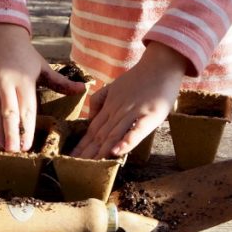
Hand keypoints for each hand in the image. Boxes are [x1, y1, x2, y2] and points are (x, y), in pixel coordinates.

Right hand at [0, 24, 84, 151]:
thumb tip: (85, 88)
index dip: (26, 128)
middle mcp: (6, 81)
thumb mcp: (44, 67)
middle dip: (11, 134)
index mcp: (24, 79)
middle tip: (13, 152)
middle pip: (8, 112)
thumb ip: (62, 82)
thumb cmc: (25, 55)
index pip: (26, 108)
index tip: (27, 146)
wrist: (1, 35)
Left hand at [71, 43, 185, 158]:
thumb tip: (89, 118)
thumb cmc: (140, 77)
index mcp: (110, 105)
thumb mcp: (115, 86)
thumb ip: (100, 99)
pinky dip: (126, 141)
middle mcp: (119, 110)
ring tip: (90, 166)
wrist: (162, 63)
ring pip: (114, 134)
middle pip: (100, 135)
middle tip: (74, 168)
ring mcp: (134, 112)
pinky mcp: (150, 115)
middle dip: (87, 153)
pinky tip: (116, 152)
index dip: (82, 145)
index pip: (92, 129)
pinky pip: (136, 130)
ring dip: (101, 151)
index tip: (70, 159)